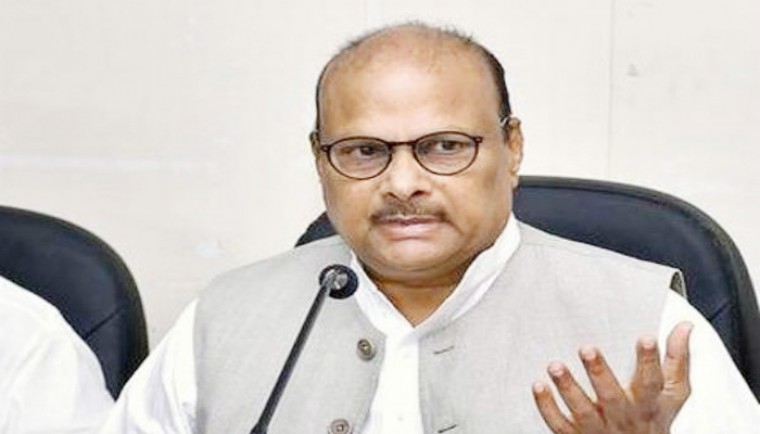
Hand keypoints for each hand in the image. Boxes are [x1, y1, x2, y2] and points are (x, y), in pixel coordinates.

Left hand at [532, 322, 692, 433]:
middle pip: (612, 397)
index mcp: (647, 404)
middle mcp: (622, 416)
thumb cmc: (653, 420)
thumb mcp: (672, 395)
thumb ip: (677, 361)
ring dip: (568, 388)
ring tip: (555, 366)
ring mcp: (598, 428)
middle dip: (599, 373)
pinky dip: (547, 407)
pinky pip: (559, 424)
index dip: (649, 360)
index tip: (645, 338)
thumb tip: (684, 327)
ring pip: (582, 411)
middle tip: (587, 348)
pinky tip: (538, 386)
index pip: (652, 382)